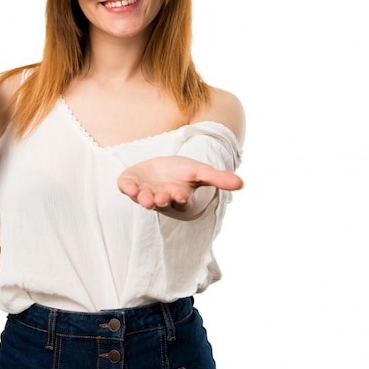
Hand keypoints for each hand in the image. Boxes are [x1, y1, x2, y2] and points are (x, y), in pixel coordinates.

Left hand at [117, 156, 242, 213]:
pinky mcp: (130, 183)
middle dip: (161, 199)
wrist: (161, 167)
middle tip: (162, 197)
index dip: (180, 197)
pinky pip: (126, 188)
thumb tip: (242, 183)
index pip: (180, 200)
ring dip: (143, 198)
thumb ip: (218, 178)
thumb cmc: (182, 173)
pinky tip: (130, 187)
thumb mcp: (200, 172)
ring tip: (145, 199)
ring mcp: (144, 191)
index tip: (181, 194)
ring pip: (143, 198)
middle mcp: (160, 197)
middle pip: (161, 201)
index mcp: (178, 197)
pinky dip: (127, 188)